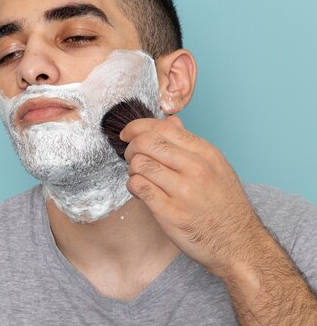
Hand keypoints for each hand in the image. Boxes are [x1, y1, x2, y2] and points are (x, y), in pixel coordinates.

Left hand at [120, 115, 264, 278]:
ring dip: (132, 169)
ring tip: (141, 177)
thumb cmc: (224, 205)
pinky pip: (138, 187)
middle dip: (131, 147)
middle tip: (132, 158)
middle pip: (146, 142)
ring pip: (139, 163)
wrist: (239, 245)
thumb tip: (170, 121)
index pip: (162, 127)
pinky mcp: (170, 212)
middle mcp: (196, 168)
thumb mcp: (216, 167)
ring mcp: (183, 191)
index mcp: (206, 153)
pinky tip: (141, 191)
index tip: (127, 133)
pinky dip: (133, 186)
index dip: (137, 127)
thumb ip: (189, 144)